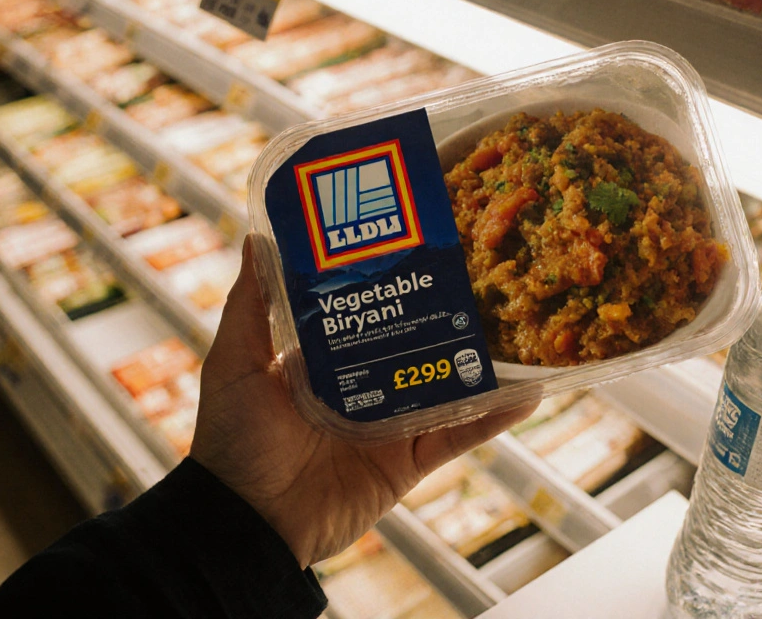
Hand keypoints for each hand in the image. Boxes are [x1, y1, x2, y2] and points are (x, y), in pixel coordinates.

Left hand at [190, 235, 535, 566]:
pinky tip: (528, 393)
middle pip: (414, 342)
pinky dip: (492, 418)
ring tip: (523, 324)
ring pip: (446, 385)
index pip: (364, 310)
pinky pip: (457, 436)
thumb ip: (250, 306)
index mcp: (322, 360)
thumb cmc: (233, 442)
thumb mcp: (235, 364)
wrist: (247, 525)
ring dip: (483, 363)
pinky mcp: (408, 463)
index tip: (420, 241)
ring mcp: (389, 424)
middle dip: (447, 312)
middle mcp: (362, 386)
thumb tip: (258, 237)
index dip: (390, 280)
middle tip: (488, 270)